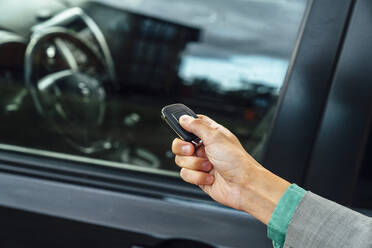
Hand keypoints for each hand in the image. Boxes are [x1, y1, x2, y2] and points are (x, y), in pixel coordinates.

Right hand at [172, 115, 289, 223]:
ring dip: (194, 165)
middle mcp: (205, 148)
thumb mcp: (215, 137)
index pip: (192, 125)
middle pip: (180, 143)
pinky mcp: (199, 177)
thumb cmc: (237, 161)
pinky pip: (186, 175)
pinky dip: (197, 177)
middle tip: (192, 150)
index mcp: (211, 134)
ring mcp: (201, 163)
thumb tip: (184, 118)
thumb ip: (197, 126)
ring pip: (181, 160)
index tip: (184, 132)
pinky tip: (209, 177)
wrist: (243, 186)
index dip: (185, 127)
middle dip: (183, 148)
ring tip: (209, 166)